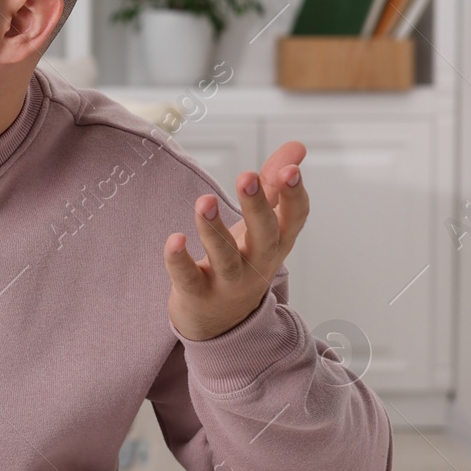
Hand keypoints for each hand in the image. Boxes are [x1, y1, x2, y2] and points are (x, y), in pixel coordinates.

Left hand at [164, 141, 309, 341]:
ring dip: (214, 228)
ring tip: (204, 200)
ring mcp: (229, 282)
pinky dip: (179, 260)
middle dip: (257, 206)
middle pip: (264, 234)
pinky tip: (173, 239)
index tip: (290, 169)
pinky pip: (188, 278)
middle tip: (246, 176)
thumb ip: (274, 185)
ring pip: (225, 256)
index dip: (294, 195)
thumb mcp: (263, 227)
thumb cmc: (244, 262)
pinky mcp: (198, 294)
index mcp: (277, 242)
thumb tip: (297, 146)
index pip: (294, 219)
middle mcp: (258, 263)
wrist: (223, 324)